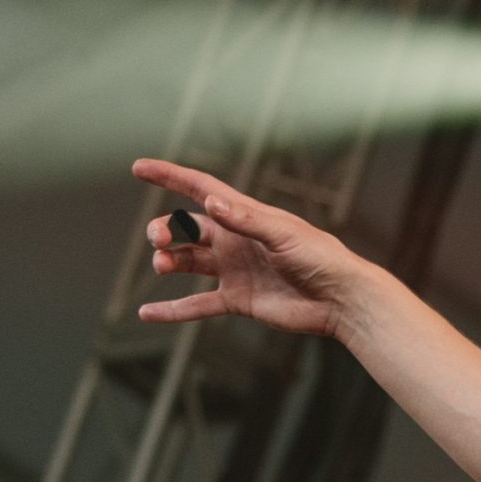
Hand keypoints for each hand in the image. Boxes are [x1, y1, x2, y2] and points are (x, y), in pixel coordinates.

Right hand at [130, 158, 372, 336]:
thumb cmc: (321, 258)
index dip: (170, 176)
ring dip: (168, 262)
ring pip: (188, 262)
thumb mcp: (284, 235)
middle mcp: (235, 240)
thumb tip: (212, 202)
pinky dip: (173, 310)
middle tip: (156, 240)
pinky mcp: (238, 300)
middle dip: (166, 230)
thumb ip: (247, 220)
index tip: (140, 167)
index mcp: (245, 215)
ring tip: (161, 266)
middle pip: (187, 228)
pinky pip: (198, 305)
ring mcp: (234, 270)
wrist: (340, 299)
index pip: (200, 188)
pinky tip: (147, 313)